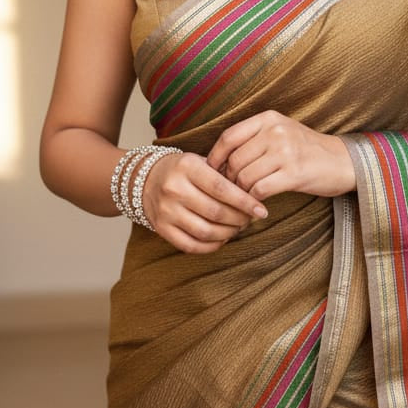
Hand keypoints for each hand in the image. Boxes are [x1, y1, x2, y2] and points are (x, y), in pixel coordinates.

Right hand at [141, 151, 267, 253]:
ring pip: (206, 232)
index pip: (222, 188)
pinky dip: (212, 246)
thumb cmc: (183, 170)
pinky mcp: (161, 228)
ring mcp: (166, 211)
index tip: (261, 210)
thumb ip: (224, 174)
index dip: (245, 202)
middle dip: (240, 219)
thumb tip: (254, 194)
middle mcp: (174, 189)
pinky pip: (191, 245)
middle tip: (250, 219)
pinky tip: (221, 238)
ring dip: (228, 233)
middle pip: (216, 212)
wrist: (146, 179)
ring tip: (237, 228)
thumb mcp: (201, 161)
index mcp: (187, 167)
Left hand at [206, 111, 355, 200]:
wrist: (343, 162)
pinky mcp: (294, 174)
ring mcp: (286, 152)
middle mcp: (276, 132)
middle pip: (234, 160)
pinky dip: (254, 200)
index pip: (228, 137)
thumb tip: (217, 161)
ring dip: (241, 193)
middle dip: (228, 180)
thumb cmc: (306, 150)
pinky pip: (260, 190)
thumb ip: (253, 139)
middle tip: (230, 192)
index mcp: (269, 119)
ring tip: (244, 199)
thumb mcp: (281, 132)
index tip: (212, 172)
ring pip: (245, 177)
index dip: (215, 157)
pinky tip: (258, 204)